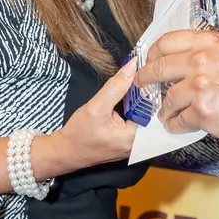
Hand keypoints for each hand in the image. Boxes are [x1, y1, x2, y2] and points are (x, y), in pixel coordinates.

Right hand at [33, 57, 137, 177]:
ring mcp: (133, 143)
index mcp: (135, 139)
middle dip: (143, 95)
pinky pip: (135, 120)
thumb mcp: (96, 107)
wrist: (65, 152)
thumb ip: (115, 87)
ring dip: (136, 101)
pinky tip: (125, 99)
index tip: (144, 75)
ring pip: (142, 115)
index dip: (149, 90)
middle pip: (149, 112)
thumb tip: (132, 67)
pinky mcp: (127, 141)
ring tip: (131, 86)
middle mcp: (139, 144)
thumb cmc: (78, 134)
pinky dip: (131, 109)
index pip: (152, 109)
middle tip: (139, 76)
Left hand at [135, 30, 218, 146]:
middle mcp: (200, 61)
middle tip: (142, 84)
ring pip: (167, 99)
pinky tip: (177, 126)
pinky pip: (177, 120)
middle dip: (145, 78)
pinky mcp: (201, 112)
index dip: (153, 52)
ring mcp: (199, 86)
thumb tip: (196, 53)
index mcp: (209, 42)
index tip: (149, 59)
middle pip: (159, 68)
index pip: (167, 41)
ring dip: (164, 108)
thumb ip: (214, 50)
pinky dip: (175, 125)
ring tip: (166, 113)